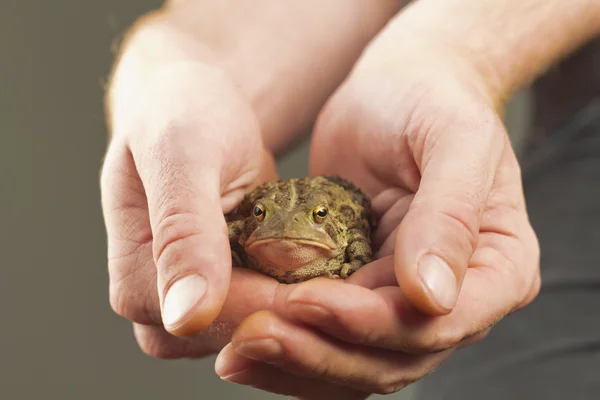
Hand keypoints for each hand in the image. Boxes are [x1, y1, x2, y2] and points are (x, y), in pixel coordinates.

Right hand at [100, 0, 400, 358]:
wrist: (197, 108)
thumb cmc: (184, 115)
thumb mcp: (182, 156)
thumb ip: (183, 230)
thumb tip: (186, 315)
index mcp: (137, 283)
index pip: (210, 320)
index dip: (274, 309)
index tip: (337, 293)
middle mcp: (164, 307)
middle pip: (238, 336)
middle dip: (301, 317)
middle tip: (364, 293)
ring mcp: (199, 302)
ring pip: (261, 330)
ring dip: (311, 312)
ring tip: (360, 284)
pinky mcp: (230, 291)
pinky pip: (273, 309)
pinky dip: (309, 295)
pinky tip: (344, 273)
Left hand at [214, 35, 540, 396]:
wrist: (395, 89)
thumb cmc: (432, 100)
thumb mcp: (454, 139)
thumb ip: (450, 214)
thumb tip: (433, 297)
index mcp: (497, 269)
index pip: (439, 323)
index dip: (372, 325)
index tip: (308, 299)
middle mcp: (455, 297)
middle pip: (392, 357)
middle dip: (321, 352)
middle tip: (254, 335)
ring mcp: (404, 300)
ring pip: (354, 359)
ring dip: (296, 361)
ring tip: (238, 349)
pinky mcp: (360, 290)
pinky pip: (327, 335)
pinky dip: (290, 344)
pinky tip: (244, 346)